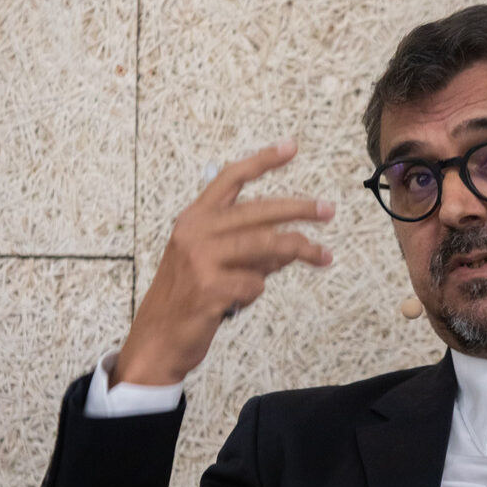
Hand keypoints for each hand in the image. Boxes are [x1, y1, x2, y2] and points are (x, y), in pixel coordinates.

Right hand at [112, 142, 334, 386]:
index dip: (262, 161)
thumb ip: (250, 248)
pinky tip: (239, 300)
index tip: (292, 148)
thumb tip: (293, 241)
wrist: (157, 338)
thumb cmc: (187, 299)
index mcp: (194, 219)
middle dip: (299, 209)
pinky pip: (255, 284)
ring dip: (299, 251)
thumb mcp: (212, 263)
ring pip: (266, 245)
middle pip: (259, 210)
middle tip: (328, 210)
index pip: (230, 178)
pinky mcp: (209, 288)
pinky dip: (255, 292)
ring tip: (323, 257)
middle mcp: (195, 233)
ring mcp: (201, 259)